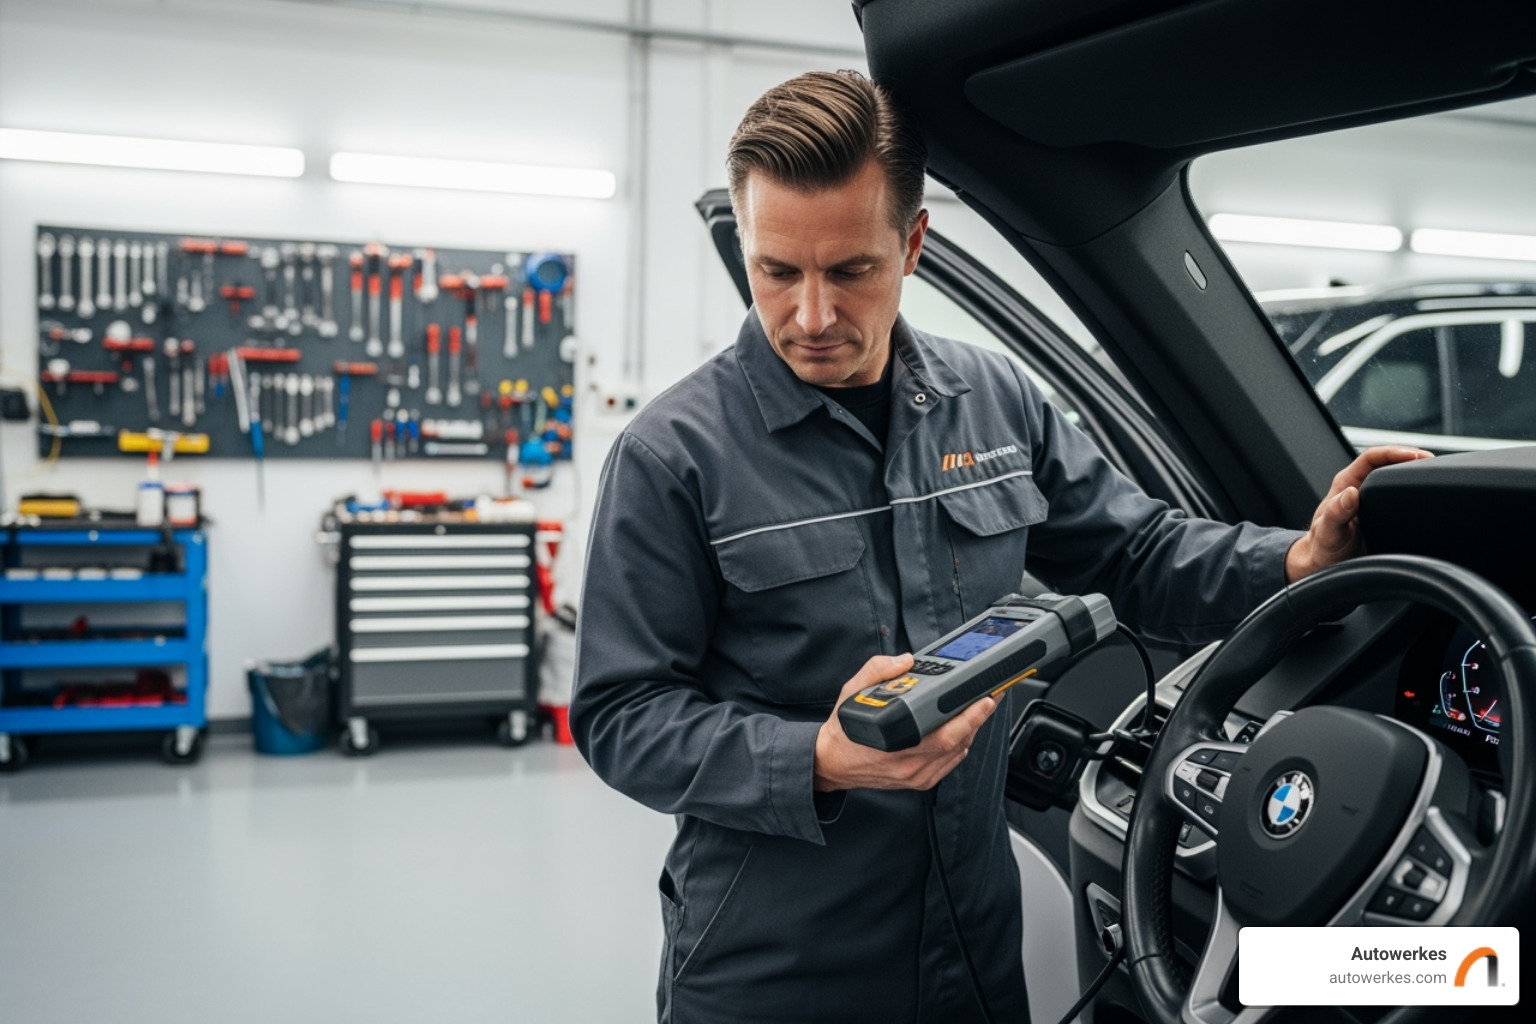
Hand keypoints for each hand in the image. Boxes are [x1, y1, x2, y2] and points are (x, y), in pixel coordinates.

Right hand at [813, 653, 997, 791]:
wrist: (831, 763)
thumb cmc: (844, 730)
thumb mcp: (852, 691)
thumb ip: (878, 670)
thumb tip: (905, 660)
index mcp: (894, 741)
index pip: (943, 733)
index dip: (969, 716)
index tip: (985, 697)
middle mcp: (908, 763)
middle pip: (958, 742)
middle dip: (979, 716)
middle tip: (991, 694)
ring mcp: (916, 775)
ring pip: (958, 752)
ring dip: (972, 729)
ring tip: (979, 706)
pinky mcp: (920, 781)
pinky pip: (951, 763)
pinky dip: (962, 744)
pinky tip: (963, 727)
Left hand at [1284, 445, 1432, 582]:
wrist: (1326, 565)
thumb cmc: (1323, 548)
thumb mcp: (1328, 533)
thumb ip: (1336, 514)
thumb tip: (1351, 494)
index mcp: (1345, 484)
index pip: (1371, 457)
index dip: (1393, 452)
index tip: (1414, 456)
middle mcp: (1359, 487)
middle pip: (1387, 462)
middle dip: (1410, 457)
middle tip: (1432, 462)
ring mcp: (1372, 499)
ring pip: (1394, 476)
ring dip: (1413, 472)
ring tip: (1434, 473)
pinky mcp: (1382, 511)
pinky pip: (1399, 494)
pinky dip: (1413, 490)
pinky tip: (1427, 494)